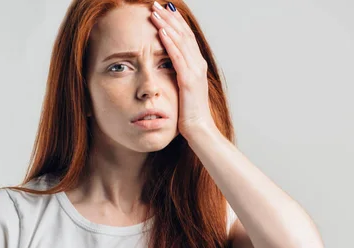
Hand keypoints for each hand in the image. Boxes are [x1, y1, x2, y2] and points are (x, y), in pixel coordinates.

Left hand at [150, 1, 216, 140]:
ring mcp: (195, 72)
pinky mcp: (189, 81)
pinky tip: (160, 32)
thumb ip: (178, 76)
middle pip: (183, 34)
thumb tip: (166, 68)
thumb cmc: (189, 114)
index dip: (175, 22)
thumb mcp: (183, 91)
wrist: (200, 130)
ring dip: (166, 25)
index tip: (163, 10)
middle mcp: (198, 65)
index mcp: (197, 66)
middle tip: (155, 4)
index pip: (186, 37)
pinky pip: (177, 57)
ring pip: (180, 41)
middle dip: (169, 17)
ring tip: (154, 13)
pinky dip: (169, 43)